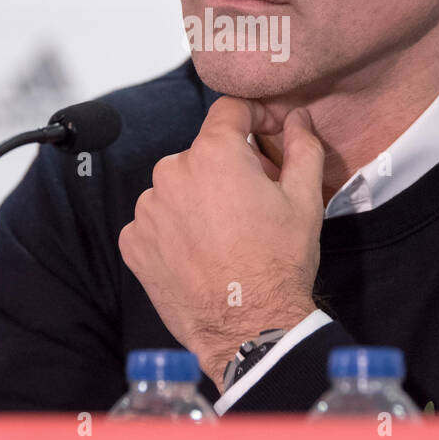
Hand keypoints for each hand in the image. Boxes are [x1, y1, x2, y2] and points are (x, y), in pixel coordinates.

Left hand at [118, 97, 324, 387]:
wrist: (247, 329)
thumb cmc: (279, 262)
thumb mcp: (304, 199)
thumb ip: (302, 146)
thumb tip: (298, 117)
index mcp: (214, 153)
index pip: (229, 110)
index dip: (253, 117)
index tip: (266, 134)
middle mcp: (172, 172)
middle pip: (203, 154)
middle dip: (227, 168)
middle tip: (253, 201)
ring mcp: (147, 209)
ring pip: (176, 187)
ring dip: (197, 199)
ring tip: (224, 235)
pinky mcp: (133, 242)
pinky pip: (155, 221)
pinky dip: (174, 229)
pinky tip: (198, 253)